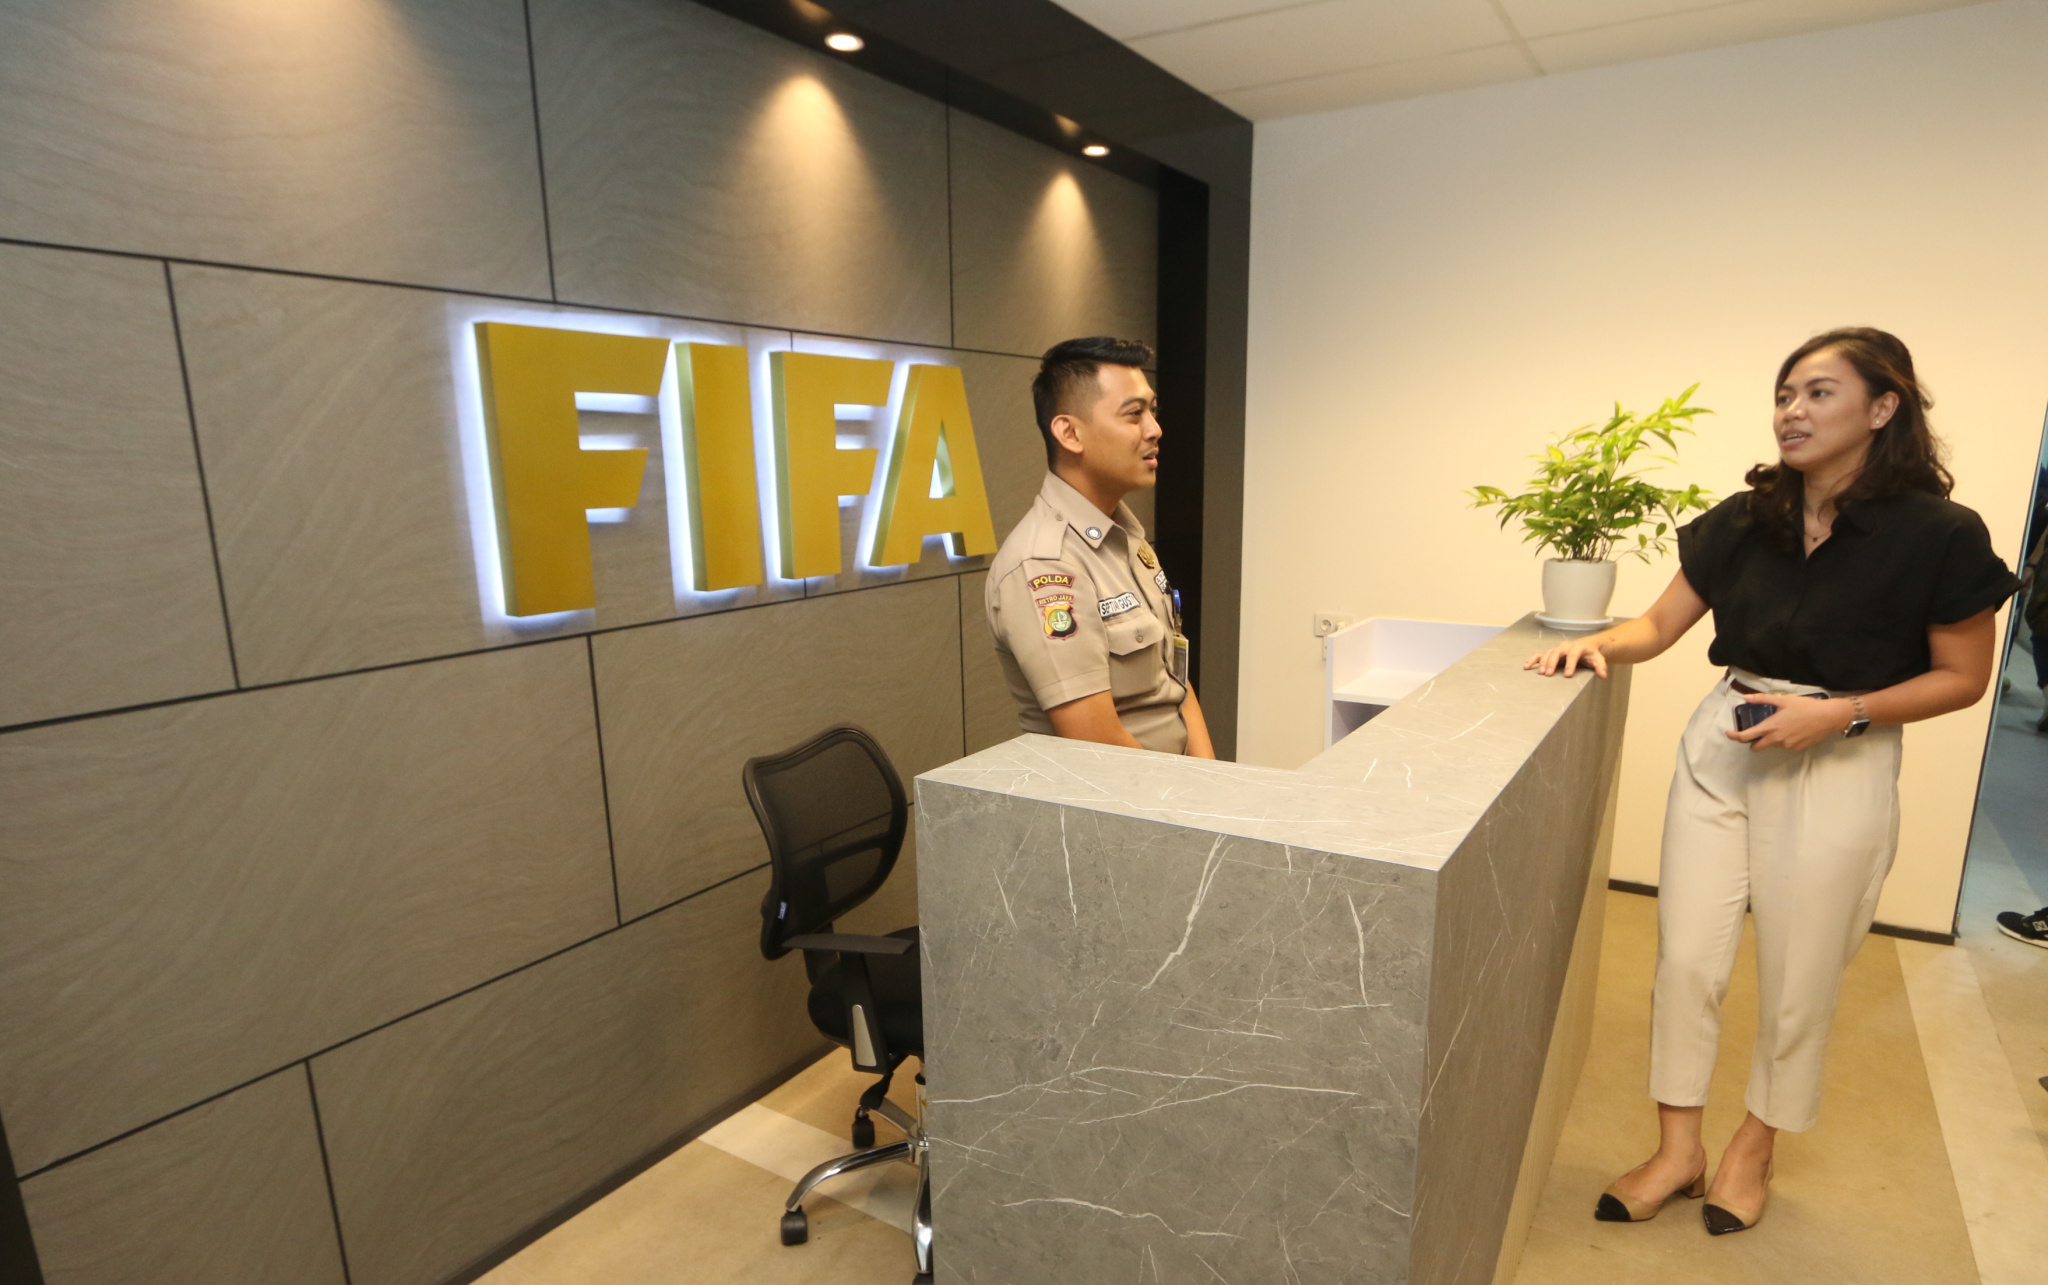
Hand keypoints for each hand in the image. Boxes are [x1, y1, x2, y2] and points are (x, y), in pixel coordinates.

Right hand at [1526, 638, 1609, 678]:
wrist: (1586, 646)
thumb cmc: (1592, 654)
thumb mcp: (1598, 659)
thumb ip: (1601, 667)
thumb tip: (1603, 676)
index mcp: (1577, 647)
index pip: (1573, 654)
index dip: (1570, 664)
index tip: (1567, 675)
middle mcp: (1565, 646)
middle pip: (1557, 652)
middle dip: (1552, 663)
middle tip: (1549, 674)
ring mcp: (1556, 649)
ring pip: (1547, 653)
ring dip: (1542, 662)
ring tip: (1540, 673)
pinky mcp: (1550, 652)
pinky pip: (1540, 654)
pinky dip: (1533, 659)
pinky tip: (1527, 667)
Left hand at [1725, 694, 1853, 751]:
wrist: (1828, 717)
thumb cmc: (1805, 707)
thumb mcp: (1783, 700)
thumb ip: (1762, 699)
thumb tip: (1746, 697)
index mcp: (1771, 727)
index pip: (1746, 737)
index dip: (1735, 736)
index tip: (1729, 734)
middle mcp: (1777, 739)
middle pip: (1756, 747)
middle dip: (1752, 742)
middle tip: (1755, 733)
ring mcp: (1787, 746)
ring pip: (1772, 745)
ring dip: (1771, 739)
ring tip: (1781, 726)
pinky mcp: (1797, 749)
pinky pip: (1785, 746)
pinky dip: (1784, 740)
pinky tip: (1792, 730)